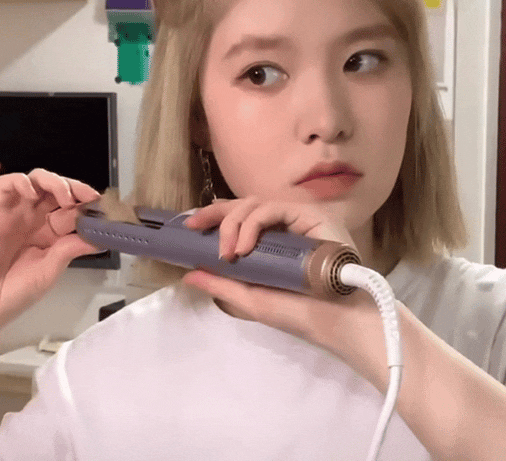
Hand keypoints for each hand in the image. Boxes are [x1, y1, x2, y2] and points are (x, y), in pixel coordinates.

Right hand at [0, 168, 101, 335]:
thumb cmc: (15, 292)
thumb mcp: (53, 268)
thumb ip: (73, 247)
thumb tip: (101, 237)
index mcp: (50, 232)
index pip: (74, 207)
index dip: (88, 203)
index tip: (103, 207)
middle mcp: (34, 218)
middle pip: (58, 189)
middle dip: (77, 188)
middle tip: (89, 198)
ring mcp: (16, 213)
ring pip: (37, 180)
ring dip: (55, 182)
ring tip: (65, 198)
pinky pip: (6, 184)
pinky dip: (22, 182)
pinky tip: (33, 194)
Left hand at [181, 196, 382, 372]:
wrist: (337, 322)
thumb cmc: (299, 313)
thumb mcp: (250, 299)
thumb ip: (220, 284)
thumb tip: (188, 274)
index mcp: (270, 242)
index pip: (239, 219)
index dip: (213, 218)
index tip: (189, 227)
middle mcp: (283, 226)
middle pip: (243, 205)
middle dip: (215, 213)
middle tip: (194, 226)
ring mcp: (297, 218)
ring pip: (255, 203)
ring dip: (232, 223)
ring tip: (227, 252)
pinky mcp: (310, 214)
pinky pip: (274, 208)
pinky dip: (253, 223)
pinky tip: (243, 246)